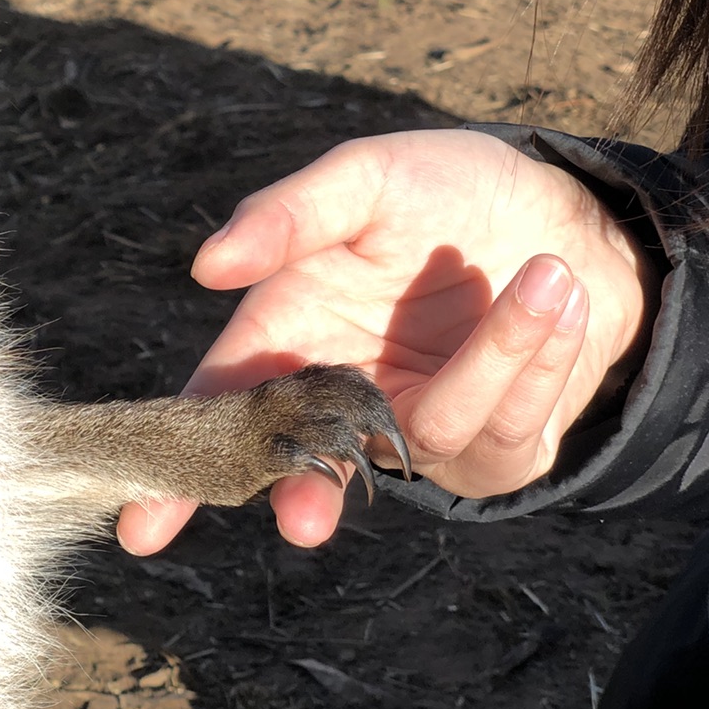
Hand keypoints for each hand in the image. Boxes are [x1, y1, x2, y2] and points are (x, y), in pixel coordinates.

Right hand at [117, 129, 657, 555]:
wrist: (566, 206)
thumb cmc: (444, 189)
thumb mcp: (364, 179)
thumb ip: (286, 218)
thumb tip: (207, 268)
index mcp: (289, 333)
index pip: (218, 409)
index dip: (180, 476)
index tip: (142, 529)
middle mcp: (343, 395)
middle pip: (304, 470)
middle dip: (304, 495)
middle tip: (303, 519)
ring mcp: (418, 428)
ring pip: (422, 440)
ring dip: (491, 360)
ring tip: (545, 275)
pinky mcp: (500, 447)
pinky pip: (505, 433)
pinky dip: (534, 359)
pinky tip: (556, 295)